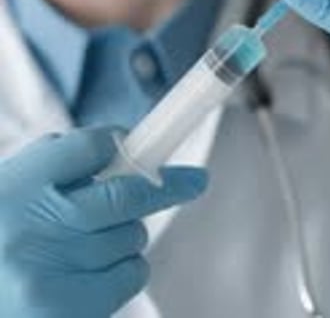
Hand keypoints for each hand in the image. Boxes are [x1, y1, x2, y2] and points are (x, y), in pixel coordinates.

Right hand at [0, 127, 207, 317]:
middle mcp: (34, 225)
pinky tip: (100, 270)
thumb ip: (61, 163)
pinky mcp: (63, 313)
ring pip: (132, 237)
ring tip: (95, 241)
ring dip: (129, 234)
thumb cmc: (2, 230)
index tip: (150, 145)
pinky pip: (130, 276)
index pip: (90, 147)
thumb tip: (123, 146)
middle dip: (167, 186)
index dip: (120, 143)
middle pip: (125, 195)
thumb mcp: (15, 184)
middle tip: (196, 181)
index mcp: (19, 184)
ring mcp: (49, 272)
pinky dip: (128, 269)